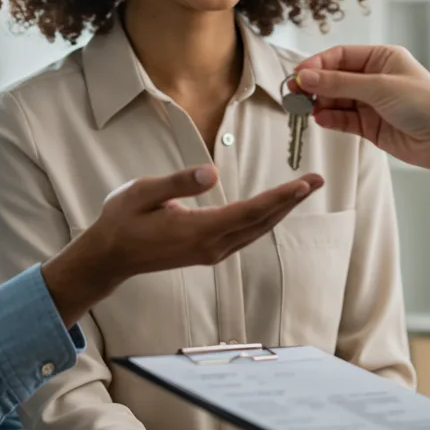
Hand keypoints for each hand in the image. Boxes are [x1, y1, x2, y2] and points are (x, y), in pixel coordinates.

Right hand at [43, 165, 323, 326]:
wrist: (111, 257)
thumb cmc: (124, 220)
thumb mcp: (144, 193)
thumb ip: (180, 183)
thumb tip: (214, 172)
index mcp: (199, 230)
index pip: (250, 211)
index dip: (280, 197)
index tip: (304, 183)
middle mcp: (212, 246)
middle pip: (261, 221)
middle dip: (291, 200)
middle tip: (318, 180)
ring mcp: (212, 252)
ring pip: (256, 230)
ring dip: (281, 210)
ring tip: (303, 190)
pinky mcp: (208, 253)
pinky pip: (245, 234)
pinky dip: (264, 218)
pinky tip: (274, 208)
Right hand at [292, 44, 429, 172]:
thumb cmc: (425, 104)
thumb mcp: (379, 87)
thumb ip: (339, 84)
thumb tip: (306, 77)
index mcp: (382, 58)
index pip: (340, 56)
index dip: (317, 65)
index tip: (298, 75)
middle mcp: (375, 78)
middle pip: (335, 78)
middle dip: (315, 85)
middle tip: (294, 93)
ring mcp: (372, 103)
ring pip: (336, 100)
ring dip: (320, 103)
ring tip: (304, 108)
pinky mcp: (370, 126)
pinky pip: (343, 119)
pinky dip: (330, 118)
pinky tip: (321, 118)